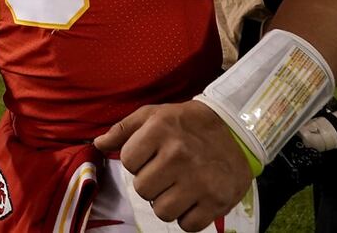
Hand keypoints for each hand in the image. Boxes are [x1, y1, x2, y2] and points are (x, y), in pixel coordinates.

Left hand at [93, 100, 251, 231]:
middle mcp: (179, 154)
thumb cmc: (187, 123)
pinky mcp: (217, 201)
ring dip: (166, 203)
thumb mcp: (155, 115)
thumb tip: (98, 144)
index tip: (151, 155)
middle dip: (150, 183)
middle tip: (166, 172)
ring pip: (161, 211)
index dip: (136, 161)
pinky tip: (193, 199)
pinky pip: (187, 226)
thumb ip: (123, 129)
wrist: (237, 130)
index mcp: (160, 129)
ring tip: (179, 186)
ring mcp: (199, 180)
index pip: (128, 161)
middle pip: (142, 189)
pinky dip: (187, 217)